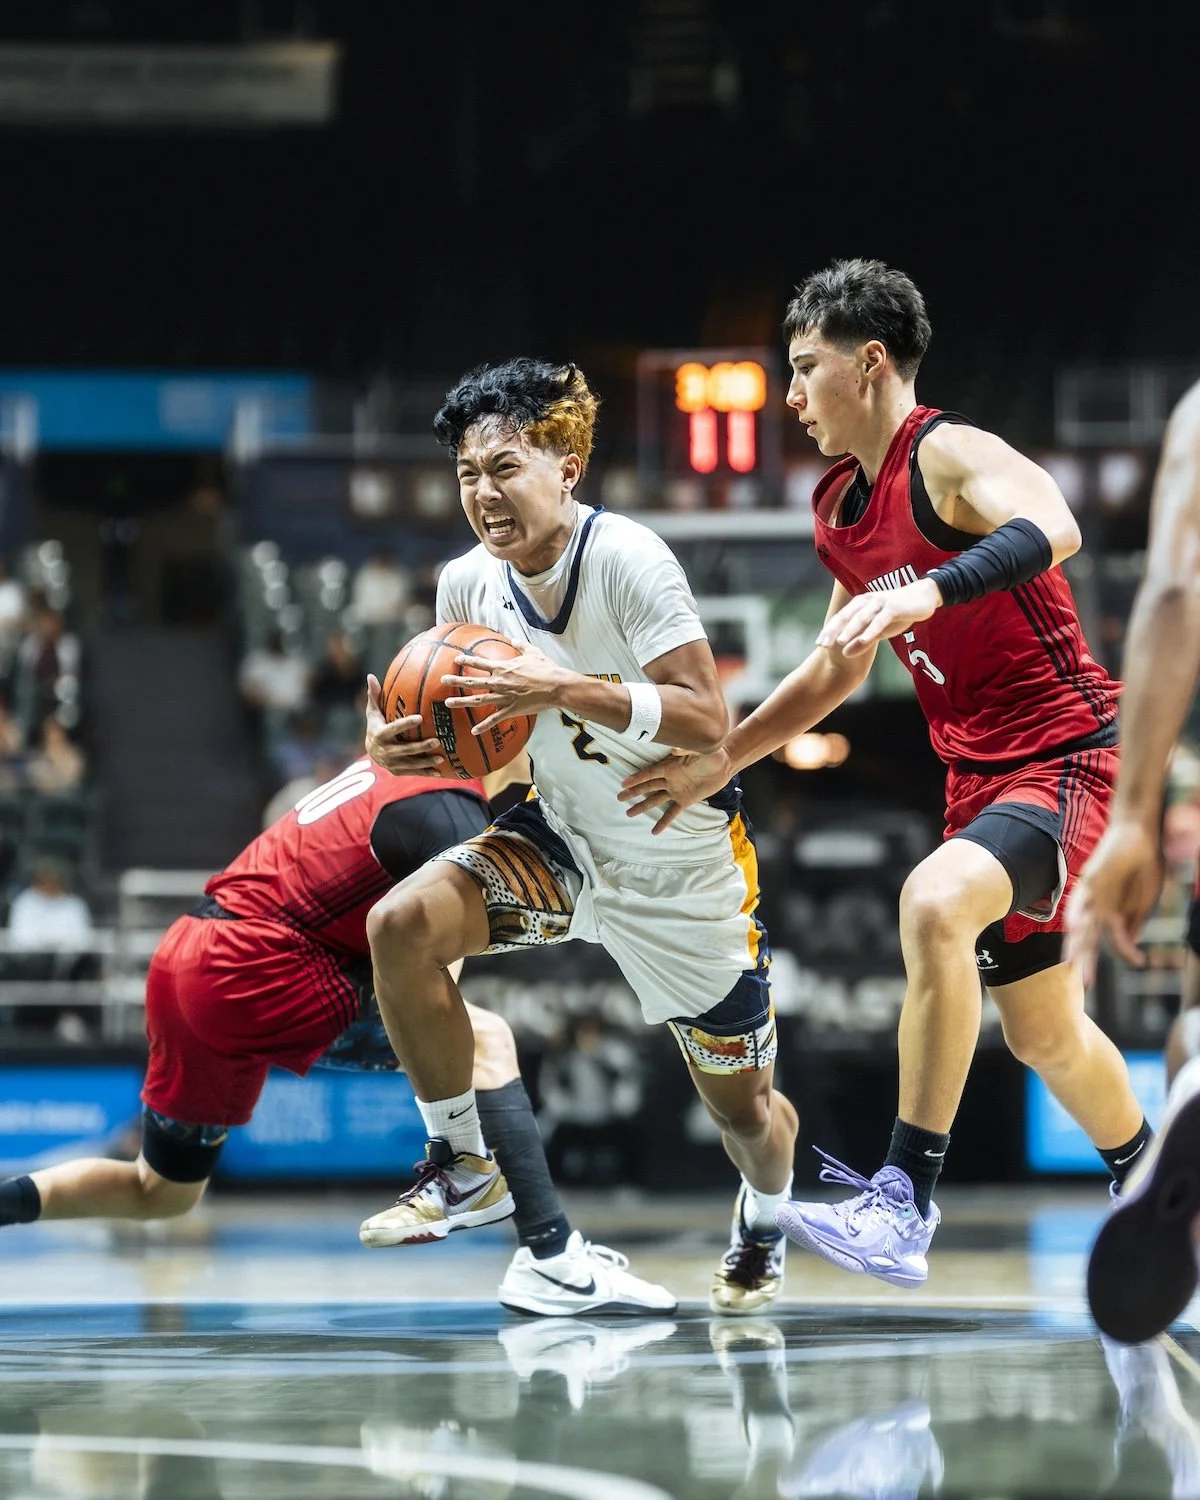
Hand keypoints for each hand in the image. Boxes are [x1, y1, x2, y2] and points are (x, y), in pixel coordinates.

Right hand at [363, 673, 444, 774]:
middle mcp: (384, 751)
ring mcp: (391, 763)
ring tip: (441, 758)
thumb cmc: (376, 725)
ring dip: (426, 762)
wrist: (371, 750)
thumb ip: (374, 696)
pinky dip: (426, 772)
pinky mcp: (397, 771)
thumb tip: (370, 676)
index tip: (420, 717)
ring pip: (410, 764)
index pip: (393, 729)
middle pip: (404, 749)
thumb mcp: (373, 711)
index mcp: (379, 734)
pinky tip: (440, 772)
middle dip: (420, 747)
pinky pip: (413, 772)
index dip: (405, 724)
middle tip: (437, 740)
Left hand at [441, 639, 571, 736]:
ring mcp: (504, 697)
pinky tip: (473, 730)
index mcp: (504, 667)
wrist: (556, 686)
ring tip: (448, 702)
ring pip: (479, 700)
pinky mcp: (511, 710)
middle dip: (457, 680)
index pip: (480, 663)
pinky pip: (495, 719)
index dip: (467, 660)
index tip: (456, 660)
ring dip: (462, 702)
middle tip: (443, 679)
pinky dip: (484, 725)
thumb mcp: (533, 652)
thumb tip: (513, 638)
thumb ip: (521, 645)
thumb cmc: (546, 668)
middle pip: (473, 681)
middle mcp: (500, 682)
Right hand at [617, 747, 732, 833]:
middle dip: (633, 792)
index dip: (636, 778)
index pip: (650, 773)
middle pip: (648, 786)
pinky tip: (655, 831)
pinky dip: (664, 821)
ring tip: (629, 813)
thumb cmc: (711, 753)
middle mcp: (670, 779)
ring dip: (642, 806)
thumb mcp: (700, 749)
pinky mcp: (686, 799)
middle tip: (619, 798)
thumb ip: (687, 750)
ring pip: (655, 799)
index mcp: (670, 766)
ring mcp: (676, 790)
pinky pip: (672, 812)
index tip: (623, 783)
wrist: (724, 764)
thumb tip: (674, 750)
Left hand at [816, 577, 942, 656]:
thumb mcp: (878, 630)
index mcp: (860, 604)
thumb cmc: (898, 613)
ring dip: (850, 630)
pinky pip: (881, 620)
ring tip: (840, 642)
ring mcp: (880, 603)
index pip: (841, 618)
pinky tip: (865, 640)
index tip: (818, 644)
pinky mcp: (894, 607)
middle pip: (846, 617)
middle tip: (822, 644)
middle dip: (834, 631)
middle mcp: (867, 601)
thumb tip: (845, 653)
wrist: (923, 596)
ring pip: (862, 617)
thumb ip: (862, 641)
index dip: (829, 630)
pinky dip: (872, 630)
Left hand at [1064, 818, 1164, 987]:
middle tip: (1084, 984)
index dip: (1127, 953)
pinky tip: (1070, 928)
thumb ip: (1135, 920)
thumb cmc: (1144, 865)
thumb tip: (1130, 943)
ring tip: (1071, 966)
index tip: (1141, 962)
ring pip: (1081, 926)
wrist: (1140, 835)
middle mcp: (1099, 907)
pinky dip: (1075, 913)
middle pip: (1089, 939)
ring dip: (1076, 946)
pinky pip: (1080, 900)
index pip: (1116, 941)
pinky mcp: (1090, 880)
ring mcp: (1093, 895)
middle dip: (1087, 961)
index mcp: (1113, 913)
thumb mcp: (1145, 899)